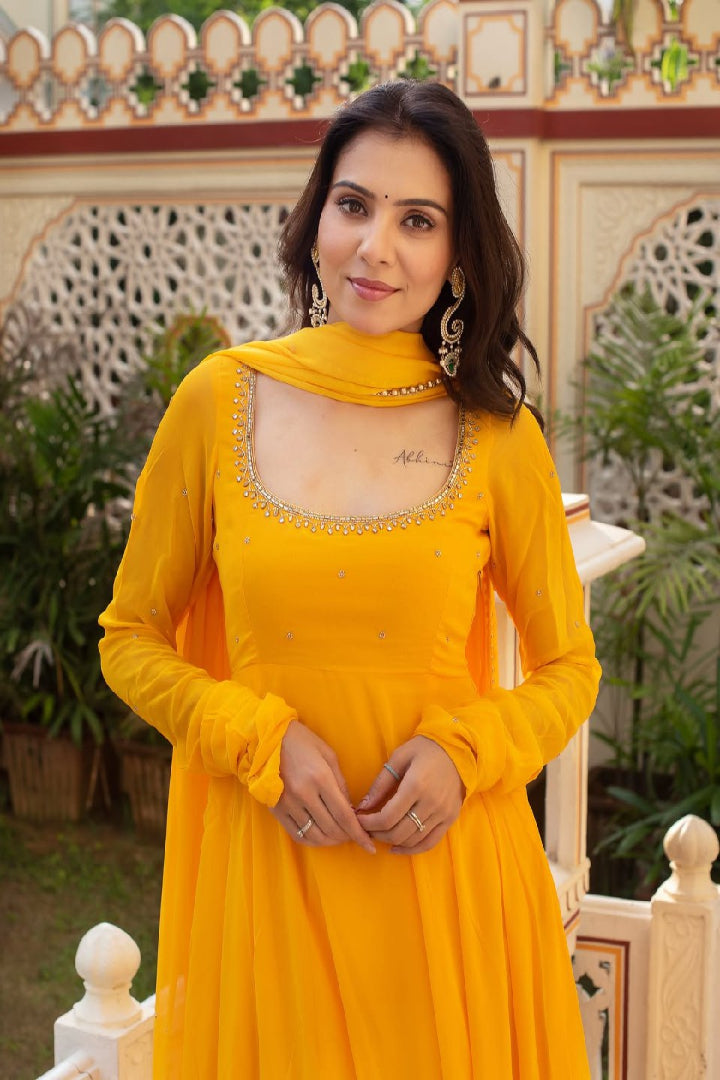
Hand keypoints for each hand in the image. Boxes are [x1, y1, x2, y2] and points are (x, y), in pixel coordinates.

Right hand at [270, 720, 375, 853]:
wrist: (266, 739)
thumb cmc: (302, 741)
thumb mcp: (328, 755)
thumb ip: (341, 783)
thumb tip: (351, 809)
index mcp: (320, 778)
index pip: (344, 815)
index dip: (359, 834)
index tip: (370, 846)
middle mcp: (304, 794)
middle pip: (331, 829)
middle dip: (347, 837)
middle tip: (354, 835)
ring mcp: (288, 804)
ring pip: (315, 835)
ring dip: (331, 841)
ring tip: (339, 836)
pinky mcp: (276, 810)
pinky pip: (297, 834)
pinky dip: (312, 840)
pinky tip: (320, 837)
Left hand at [356, 736, 462, 853]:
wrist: (458, 750)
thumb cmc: (425, 749)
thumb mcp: (399, 757)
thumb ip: (381, 783)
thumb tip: (363, 806)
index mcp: (416, 785)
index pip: (387, 817)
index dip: (369, 823)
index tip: (359, 819)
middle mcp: (431, 803)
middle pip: (398, 832)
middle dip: (377, 834)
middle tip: (367, 828)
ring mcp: (442, 813)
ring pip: (412, 840)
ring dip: (392, 842)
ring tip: (380, 834)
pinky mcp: (450, 819)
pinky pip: (430, 843)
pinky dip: (412, 850)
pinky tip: (397, 847)